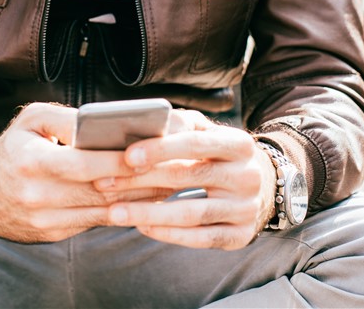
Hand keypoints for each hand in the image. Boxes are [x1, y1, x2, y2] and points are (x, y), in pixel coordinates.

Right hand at [0, 102, 167, 242]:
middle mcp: (37, 195)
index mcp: (32, 160)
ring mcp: (44, 220)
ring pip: (101, 211)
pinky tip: (143, 201)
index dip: (120, 160)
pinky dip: (120, 212)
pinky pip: (92, 223)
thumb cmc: (12, 147)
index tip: (152, 153)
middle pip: (100, 191)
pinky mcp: (51, 235)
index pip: (85, 163)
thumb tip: (105, 124)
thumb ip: (68, 119)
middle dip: (140, 182)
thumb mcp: (32, 120)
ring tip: (169, 185)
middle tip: (174, 170)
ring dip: (138, 200)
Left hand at [93, 110, 277, 249]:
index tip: (127, 156)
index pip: (196, 143)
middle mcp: (247, 176)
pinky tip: (142, 227)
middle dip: (141, 181)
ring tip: (113, 213)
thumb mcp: (204, 132)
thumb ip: (177, 125)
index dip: (160, 149)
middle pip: (188, 178)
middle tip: (104, 185)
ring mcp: (246, 209)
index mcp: (239, 143)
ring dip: (147, 213)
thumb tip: (138, 124)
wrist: (259, 185)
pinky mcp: (239, 236)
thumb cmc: (215, 153)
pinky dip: (167, 233)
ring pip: (191, 214)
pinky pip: (199, 238)